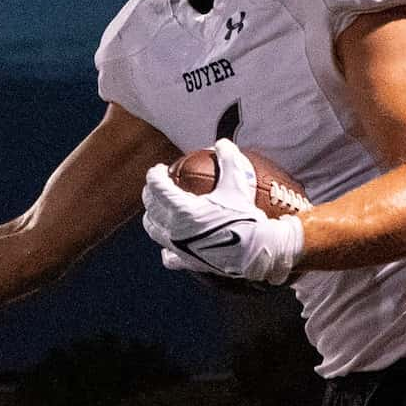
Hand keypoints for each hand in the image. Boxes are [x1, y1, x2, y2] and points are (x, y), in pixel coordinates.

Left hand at [142, 140, 303, 285]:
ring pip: (153, 229)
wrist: (256, 252)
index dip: (155, 174)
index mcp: (182, 209)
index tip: (160, 169)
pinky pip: (169, 256)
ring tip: (158, 210)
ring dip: (152, 217)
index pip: (156, 186)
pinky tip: (170, 246)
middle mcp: (174, 229)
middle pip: (150, 207)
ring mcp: (177, 247)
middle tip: (156, 186)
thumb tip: (222, 143)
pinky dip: (167, 249)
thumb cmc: (246, 218)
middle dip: (150, 193)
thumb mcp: (238, 184)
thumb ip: (228, 160)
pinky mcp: (186, 262)